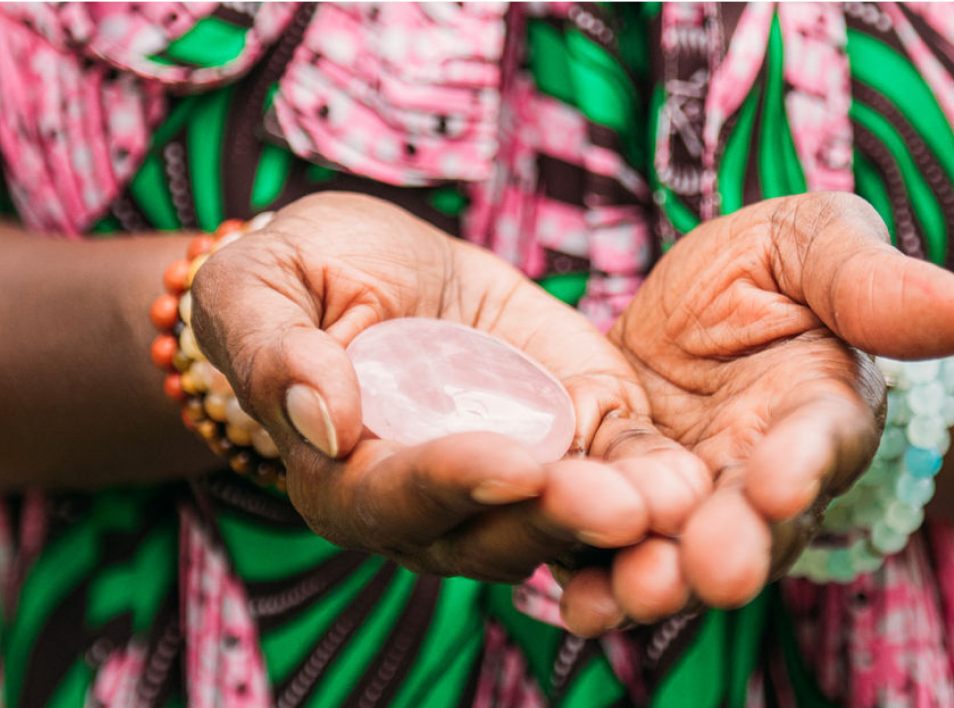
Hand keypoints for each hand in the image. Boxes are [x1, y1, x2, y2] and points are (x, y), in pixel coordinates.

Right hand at [189, 192, 705, 582]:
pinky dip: (650, 481)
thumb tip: (320, 418)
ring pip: (564, 520)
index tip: (514, 465)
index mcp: (346, 478)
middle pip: (494, 533)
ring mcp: (510, 473)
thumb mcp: (259, 289)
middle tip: (617, 509)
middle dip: (555, 521)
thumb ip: (273, 353)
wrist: (379, 267)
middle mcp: (433, 502)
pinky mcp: (570, 432)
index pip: (396, 498)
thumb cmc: (301, 276)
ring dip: (619, 521)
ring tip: (671, 503)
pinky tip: (690, 482)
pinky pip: (612, 468)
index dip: (454, 484)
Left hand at [559, 192, 953, 633]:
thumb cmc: (753, 269)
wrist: (666, 310)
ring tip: (626, 592)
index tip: (780, 482)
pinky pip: (614, 548)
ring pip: (682, 551)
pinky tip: (574, 598)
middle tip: (711, 569)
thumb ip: (868, 282)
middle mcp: (760, 472)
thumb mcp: (804, 246)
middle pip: (754, 523)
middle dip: (734, 546)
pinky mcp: (626, 506)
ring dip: (658, 578)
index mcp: (817, 408)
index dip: (804, 463)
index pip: (820, 441)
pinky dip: (596, 575)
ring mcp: (692, 498)